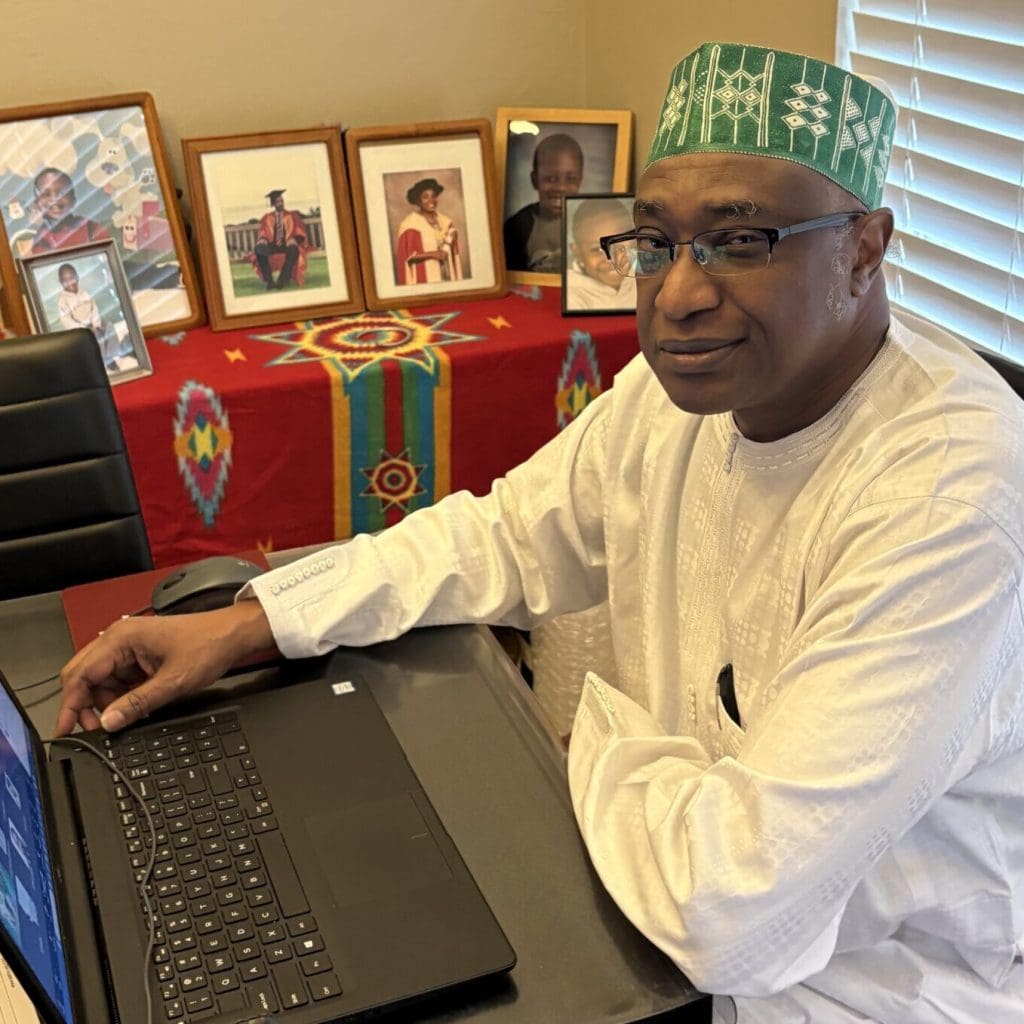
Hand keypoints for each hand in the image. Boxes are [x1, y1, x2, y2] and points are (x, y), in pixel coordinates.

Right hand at [56, 600, 276, 735]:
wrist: (232, 635)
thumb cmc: (208, 646)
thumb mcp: (172, 682)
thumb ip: (137, 704)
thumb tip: (108, 722)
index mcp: (121, 638)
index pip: (80, 674)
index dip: (71, 705)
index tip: (65, 729)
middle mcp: (119, 638)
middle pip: (85, 676)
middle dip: (87, 705)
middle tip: (97, 729)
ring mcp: (129, 646)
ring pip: (102, 680)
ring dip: (109, 701)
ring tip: (129, 716)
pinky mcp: (140, 654)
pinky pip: (119, 678)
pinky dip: (123, 695)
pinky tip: (137, 706)